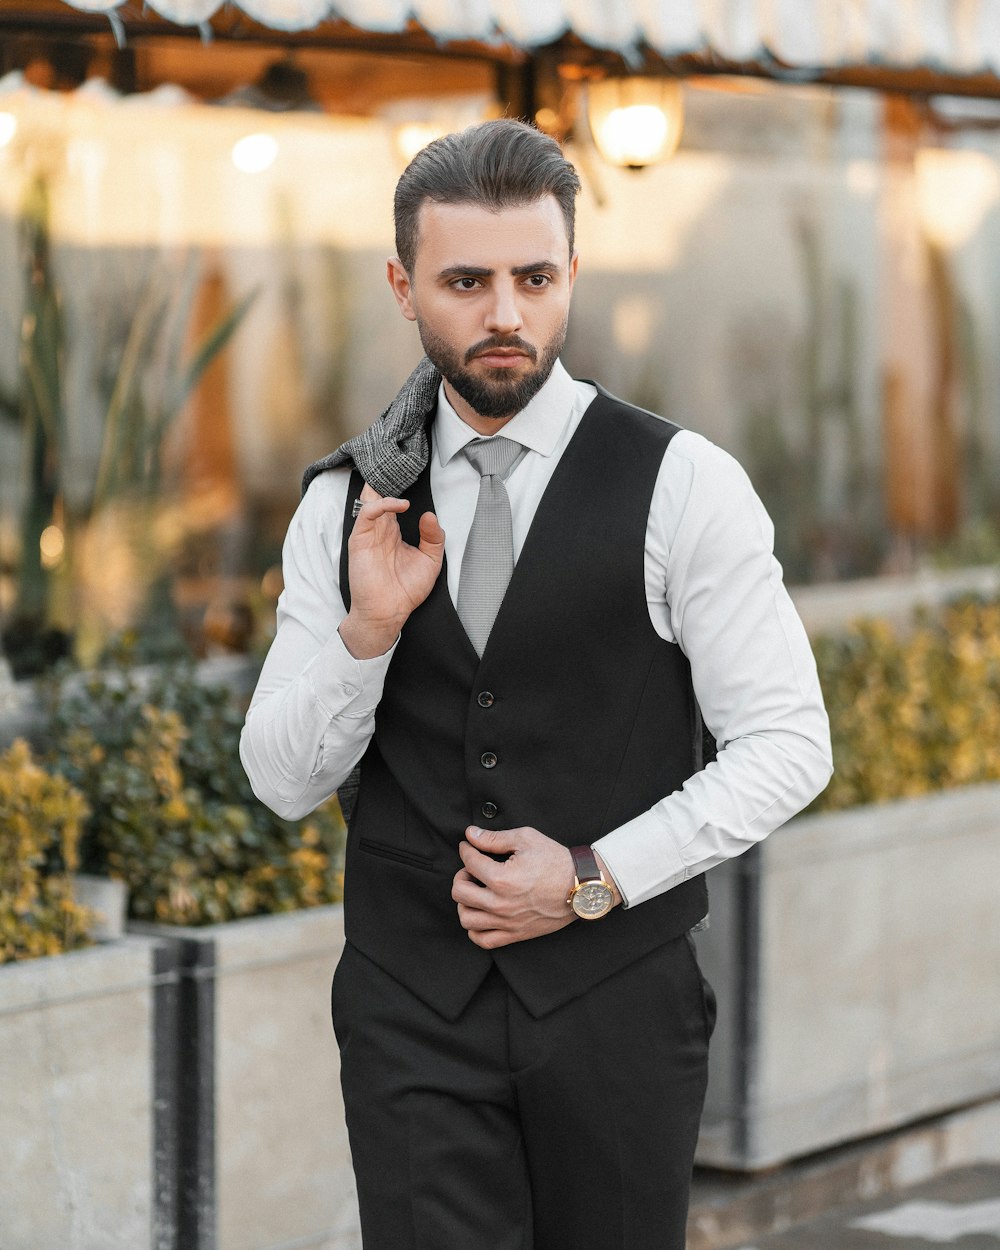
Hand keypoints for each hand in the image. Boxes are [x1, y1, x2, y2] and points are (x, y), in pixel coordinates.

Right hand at [339, 484, 444, 658]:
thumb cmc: (406, 591)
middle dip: (387, 474)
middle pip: (380, 492)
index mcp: (393, 531)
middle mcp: (380, 528)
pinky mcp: (360, 539)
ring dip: (382, 482)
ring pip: (371, 497)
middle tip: (399, 456)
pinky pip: (367, 513)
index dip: (401, 485)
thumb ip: (434, 538)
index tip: (412, 468)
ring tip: (396, 469)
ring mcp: (369, 532)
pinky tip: (400, 504)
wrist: (388, 613)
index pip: (394, 500)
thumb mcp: (430, 562)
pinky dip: (382, 504)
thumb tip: (430, 515)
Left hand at [451, 825, 577, 948]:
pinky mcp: (515, 934)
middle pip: (459, 892)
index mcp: (501, 878)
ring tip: (475, 891)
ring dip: (464, 902)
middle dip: (461, 875)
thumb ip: (494, 838)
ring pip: (466, 918)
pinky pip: (482, 940)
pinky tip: (481, 914)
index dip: (466, 850)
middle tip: (472, 869)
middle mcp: (500, 904)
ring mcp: (507, 922)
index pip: (469, 862)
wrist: (580, 887)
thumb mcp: (526, 839)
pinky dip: (474, 929)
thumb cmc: (556, 860)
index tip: (469, 847)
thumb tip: (471, 835)